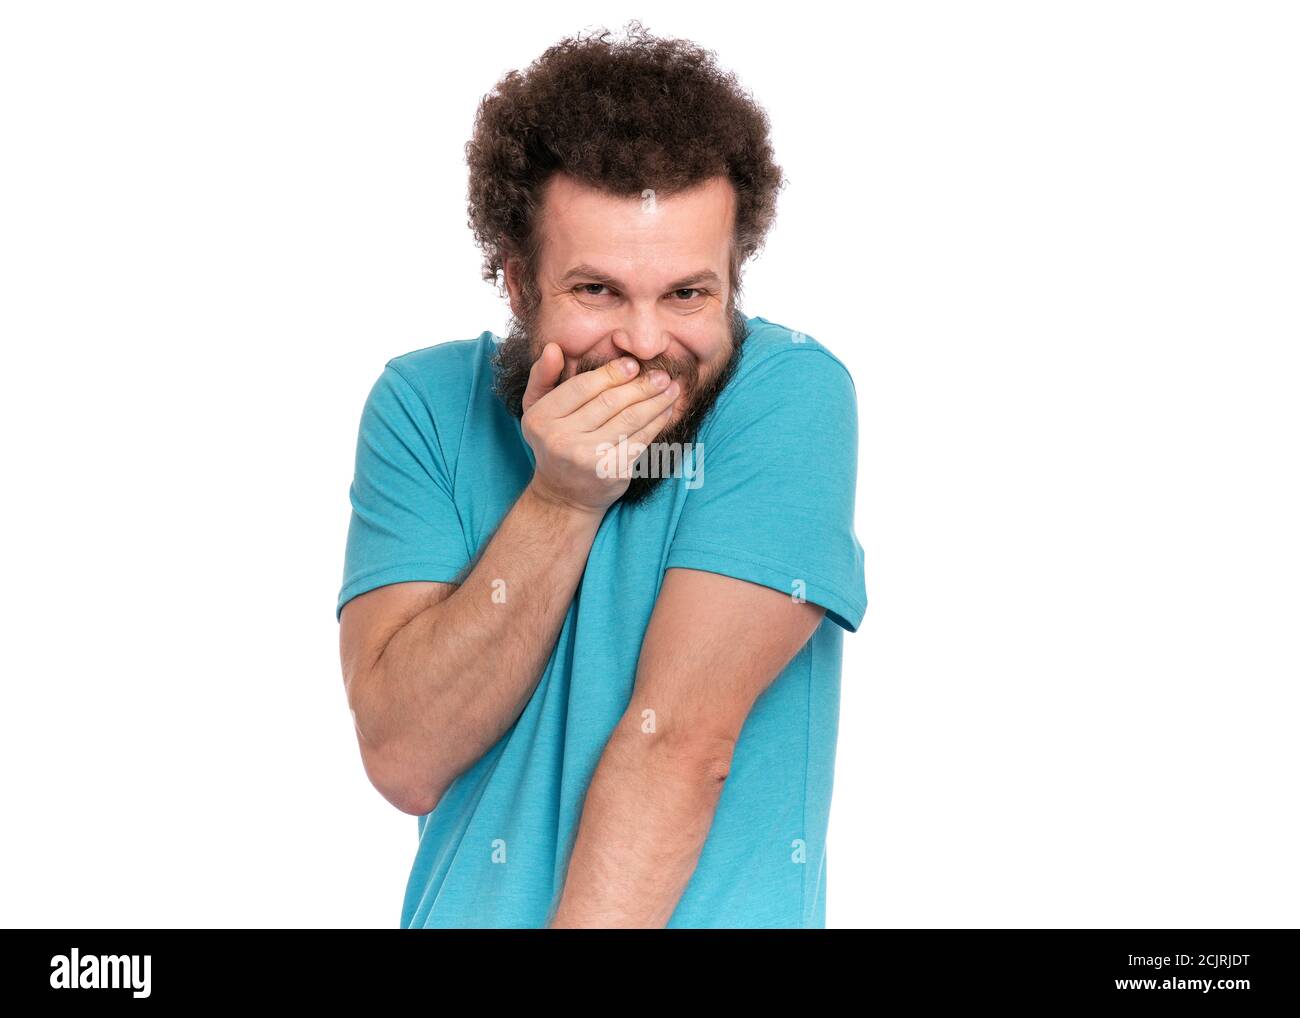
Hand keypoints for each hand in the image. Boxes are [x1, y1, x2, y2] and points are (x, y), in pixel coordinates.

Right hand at [520, 343, 681, 514]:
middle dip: (640, 386)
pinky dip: (657, 423)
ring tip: (672, 388)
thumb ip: (542, 376)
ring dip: (655, 401)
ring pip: (629, 420)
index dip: (611, 373)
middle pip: (609, 403)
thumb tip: (552, 348)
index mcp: (541, 418)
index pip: (582, 387)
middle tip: (662, 374)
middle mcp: (561, 439)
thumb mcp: (536, 409)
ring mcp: (587, 457)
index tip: (633, 364)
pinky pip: (640, 440)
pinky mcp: (611, 472)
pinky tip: (667, 410)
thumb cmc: (553, 442)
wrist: (564, 495)